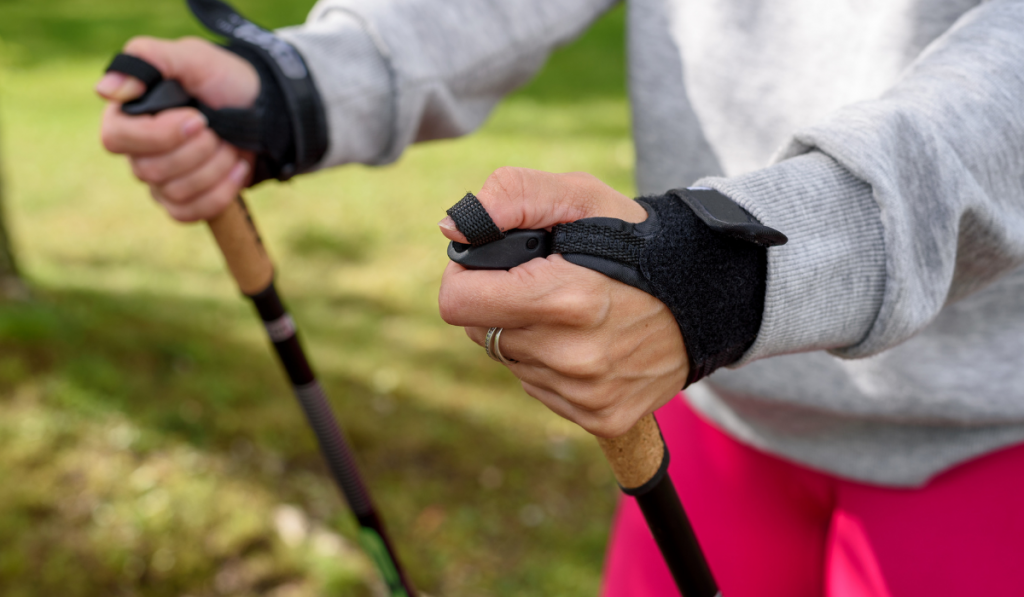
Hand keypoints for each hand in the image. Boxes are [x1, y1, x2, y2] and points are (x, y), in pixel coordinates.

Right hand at [97, 36, 260, 220]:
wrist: (263, 109)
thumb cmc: (224, 80)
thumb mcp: (193, 57)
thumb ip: (147, 59)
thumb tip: (105, 91)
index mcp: (128, 115)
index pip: (116, 139)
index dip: (159, 135)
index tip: (198, 118)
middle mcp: (137, 150)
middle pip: (150, 170)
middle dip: (198, 150)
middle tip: (218, 128)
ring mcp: (159, 180)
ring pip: (175, 192)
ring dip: (215, 167)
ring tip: (231, 144)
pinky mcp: (182, 201)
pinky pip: (189, 213)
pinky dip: (221, 192)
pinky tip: (238, 167)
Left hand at [438, 168, 688, 437]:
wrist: (709, 295)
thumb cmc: (635, 239)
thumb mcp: (580, 196)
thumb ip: (512, 197)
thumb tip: (452, 229)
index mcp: (565, 299)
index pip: (457, 302)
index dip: (465, 276)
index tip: (489, 265)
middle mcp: (573, 356)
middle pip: (482, 333)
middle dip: (501, 305)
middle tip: (544, 285)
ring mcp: (589, 393)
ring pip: (511, 363)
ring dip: (528, 336)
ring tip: (575, 314)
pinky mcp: (603, 418)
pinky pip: (542, 390)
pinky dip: (554, 367)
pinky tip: (590, 344)